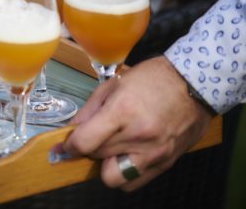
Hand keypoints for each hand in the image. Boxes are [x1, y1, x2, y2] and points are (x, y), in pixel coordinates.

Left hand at [62, 56, 212, 190]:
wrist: (194, 83)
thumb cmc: (152, 79)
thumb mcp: (114, 84)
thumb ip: (90, 110)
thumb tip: (72, 130)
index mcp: (122, 111)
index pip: (85, 142)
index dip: (70, 146)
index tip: (66, 145)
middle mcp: (139, 136)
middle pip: (97, 157)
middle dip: (89, 149)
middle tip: (93, 138)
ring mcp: (155, 152)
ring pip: (114, 178)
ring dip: (106, 166)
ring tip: (111, 149)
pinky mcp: (166, 162)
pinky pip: (136, 182)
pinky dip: (125, 172)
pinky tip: (127, 155)